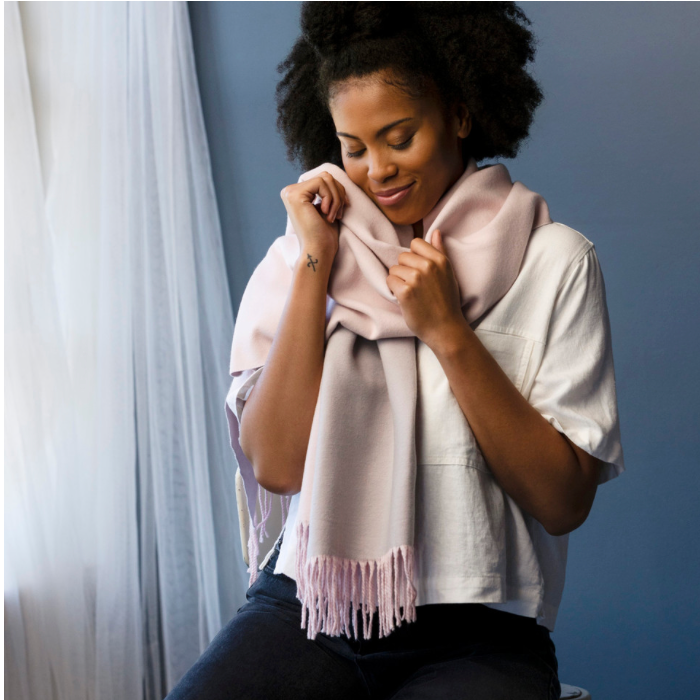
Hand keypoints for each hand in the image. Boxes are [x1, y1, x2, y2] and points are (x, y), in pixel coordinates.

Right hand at [280, 172, 348, 257]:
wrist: (318, 251)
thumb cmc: (324, 235)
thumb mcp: (327, 207)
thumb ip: (326, 190)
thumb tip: (333, 175)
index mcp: (297, 194)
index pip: (323, 179)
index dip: (338, 192)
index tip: (341, 210)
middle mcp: (290, 191)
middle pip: (325, 176)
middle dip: (339, 193)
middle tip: (338, 214)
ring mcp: (290, 192)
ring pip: (325, 178)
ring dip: (336, 198)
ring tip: (333, 216)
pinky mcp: (295, 195)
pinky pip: (321, 183)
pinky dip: (331, 199)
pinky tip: (326, 214)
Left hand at [386, 229, 468, 348]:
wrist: (445, 328)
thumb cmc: (447, 302)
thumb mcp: (448, 274)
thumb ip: (440, 251)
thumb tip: (436, 231)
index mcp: (440, 260)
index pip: (415, 243)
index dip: (414, 257)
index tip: (419, 270)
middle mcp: (428, 266)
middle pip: (402, 256)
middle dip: (404, 270)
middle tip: (415, 285)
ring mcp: (416, 278)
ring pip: (394, 269)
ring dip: (398, 281)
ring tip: (411, 293)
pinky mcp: (405, 291)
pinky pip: (389, 281)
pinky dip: (393, 290)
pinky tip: (405, 299)